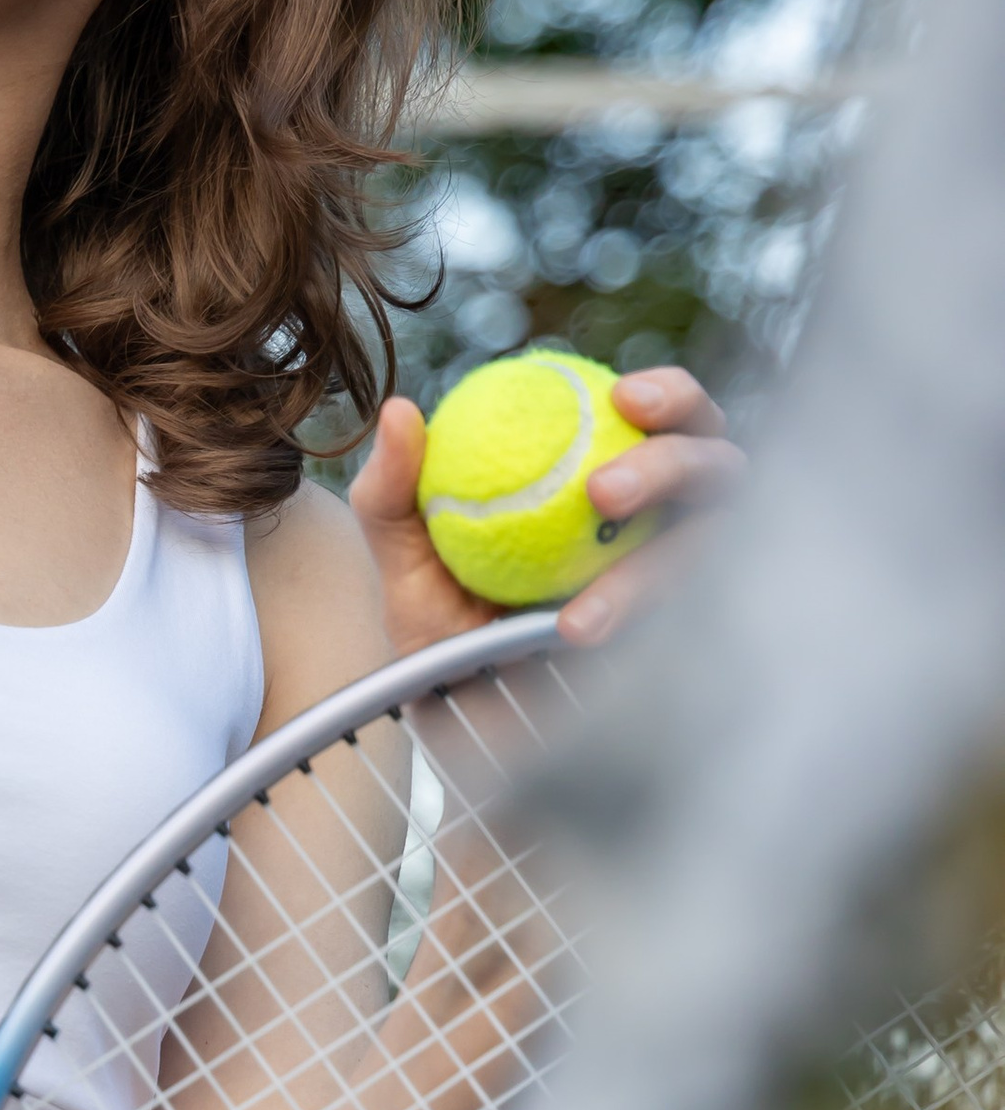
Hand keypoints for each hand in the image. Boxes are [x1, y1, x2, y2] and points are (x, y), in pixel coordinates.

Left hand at [351, 363, 744, 655]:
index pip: (672, 415)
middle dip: (675, 465)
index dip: (670, 394)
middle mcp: (671, 522)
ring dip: (652, 571)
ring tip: (581, 613)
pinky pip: (683, 627)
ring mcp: (689, 585)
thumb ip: (393, 492)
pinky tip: (577, 636)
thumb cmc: (445, 622)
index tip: (624, 396)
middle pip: (716, 469)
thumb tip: (400, 411)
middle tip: (604, 491)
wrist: (470, 716)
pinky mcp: (691, 643)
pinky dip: (629, 626)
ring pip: (707, 557)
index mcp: (620, 471)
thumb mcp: (406, 561)